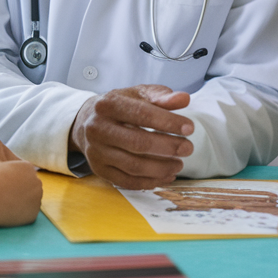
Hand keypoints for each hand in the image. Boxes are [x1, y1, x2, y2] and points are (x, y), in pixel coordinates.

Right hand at [0, 150, 42, 225]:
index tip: (6, 183)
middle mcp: (37, 182)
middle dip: (22, 190)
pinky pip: (29, 213)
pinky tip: (11, 212)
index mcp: (28, 168)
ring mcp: (37, 199)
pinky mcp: (33, 213)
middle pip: (31, 186)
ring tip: (9, 204)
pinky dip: (22, 214)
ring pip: (31, 200)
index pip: (25, 173)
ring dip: (24, 201)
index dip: (16, 178)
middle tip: (8, 195)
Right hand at [70, 85, 194, 189]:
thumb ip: (161, 97)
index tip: (189, 128)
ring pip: (133, 166)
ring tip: (179, 164)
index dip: (168, 122)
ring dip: (161, 168)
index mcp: (108, 104)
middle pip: (138, 143)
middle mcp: (97, 128)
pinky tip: (166, 175)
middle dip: (168, 147)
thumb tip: (184, 99)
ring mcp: (96, 151)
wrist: (88, 122)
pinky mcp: (99, 169)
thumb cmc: (120, 107)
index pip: (142, 114)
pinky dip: (150, 182)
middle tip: (188, 148)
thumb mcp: (138, 95)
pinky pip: (127, 181)